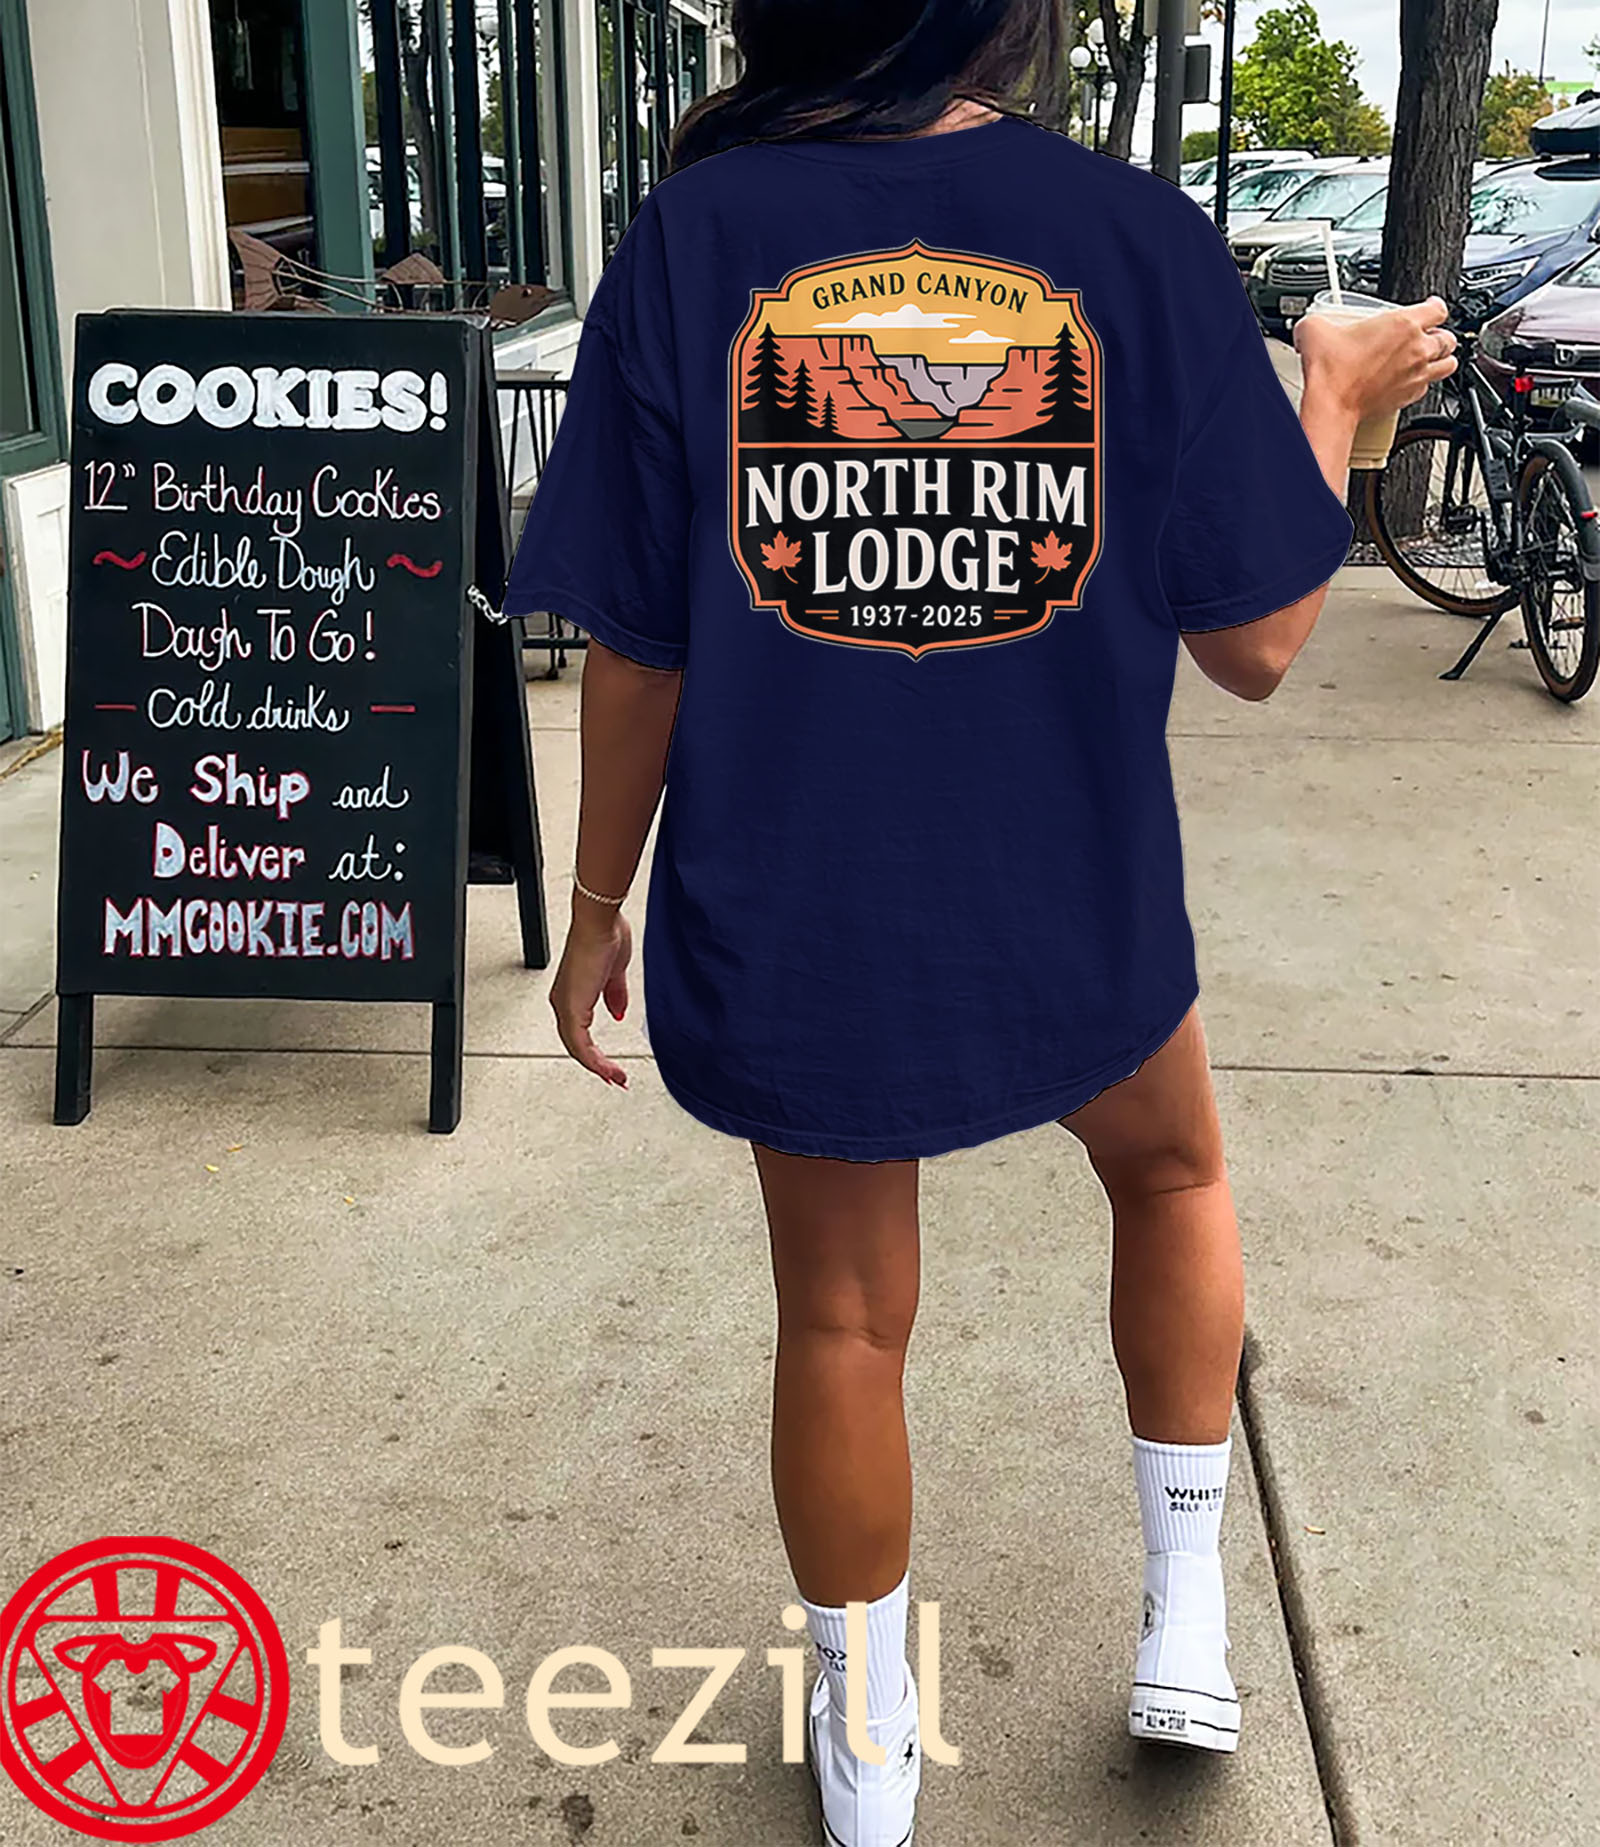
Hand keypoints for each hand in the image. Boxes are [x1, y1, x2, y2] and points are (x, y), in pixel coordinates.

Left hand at [549, 904, 632, 1086]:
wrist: (599, 922)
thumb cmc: (605, 935)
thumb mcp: (615, 974)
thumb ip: (615, 996)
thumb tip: (618, 1014)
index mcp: (572, 994)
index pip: (579, 1033)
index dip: (595, 1053)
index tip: (611, 1066)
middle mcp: (564, 1002)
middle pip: (576, 1045)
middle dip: (597, 1066)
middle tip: (615, 1079)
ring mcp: (566, 1005)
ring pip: (577, 1048)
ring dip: (598, 1067)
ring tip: (617, 1078)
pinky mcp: (572, 1007)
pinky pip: (580, 1043)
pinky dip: (594, 1060)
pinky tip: (608, 1069)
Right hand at [1294, 296, 1457, 419]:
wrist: (1332, 404)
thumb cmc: (1332, 371)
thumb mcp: (1316, 329)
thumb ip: (1318, 320)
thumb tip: (1310, 324)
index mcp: (1404, 323)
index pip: (1438, 308)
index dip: (1435, 306)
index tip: (1430, 307)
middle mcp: (1417, 349)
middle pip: (1448, 337)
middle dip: (1439, 335)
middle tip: (1426, 336)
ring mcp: (1417, 375)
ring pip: (1448, 364)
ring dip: (1442, 359)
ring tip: (1430, 358)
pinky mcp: (1409, 397)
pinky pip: (1428, 388)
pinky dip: (1424, 383)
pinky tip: (1411, 380)